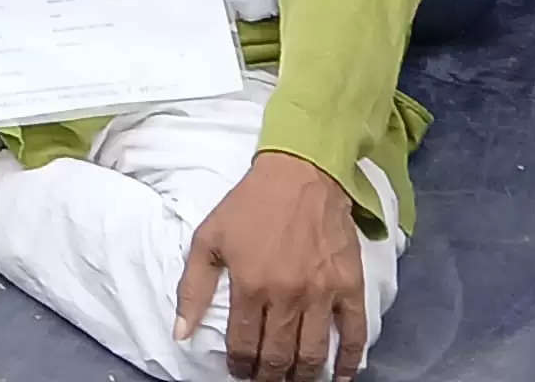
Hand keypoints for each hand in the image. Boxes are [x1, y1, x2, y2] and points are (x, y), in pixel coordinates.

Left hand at [176, 151, 366, 378]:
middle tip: (264, 380)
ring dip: (301, 375)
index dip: (239, 366)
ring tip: (292, 380)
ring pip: (312, 354)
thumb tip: (181, 333)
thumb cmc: (250, 205)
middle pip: (277, 357)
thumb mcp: (208, 238)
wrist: (300, 174)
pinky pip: (353, 334)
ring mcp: (321, 293)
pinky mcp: (349, 287)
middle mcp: (286, 295)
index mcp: (249, 285)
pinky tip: (340, 376)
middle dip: (268, 377)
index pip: (243, 345)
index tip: (238, 372)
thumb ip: (192, 288)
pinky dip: (349, 362)